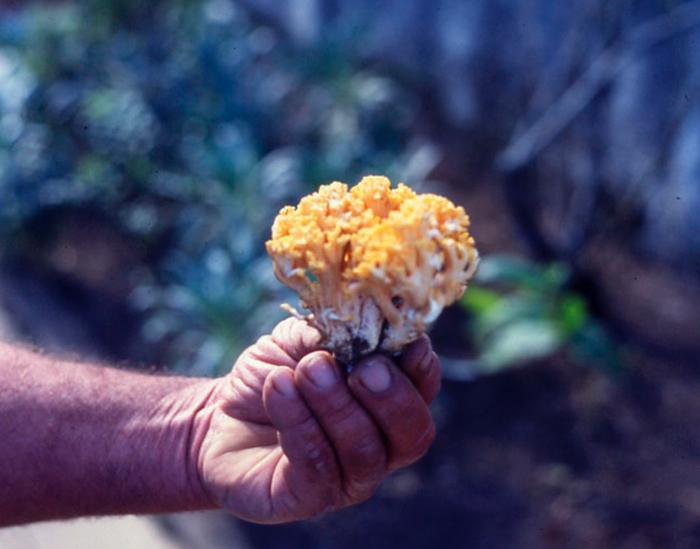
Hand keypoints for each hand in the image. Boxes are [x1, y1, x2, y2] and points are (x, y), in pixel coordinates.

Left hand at [195, 318, 440, 523]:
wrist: (220, 414)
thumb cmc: (274, 374)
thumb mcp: (301, 340)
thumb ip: (333, 332)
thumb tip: (360, 319)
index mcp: (387, 402)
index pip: (423, 390)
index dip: (422, 368)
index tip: (407, 344)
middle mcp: (380, 445)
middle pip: (412, 432)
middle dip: (390, 396)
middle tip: (361, 367)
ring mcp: (348, 477)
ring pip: (364, 450)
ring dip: (336, 404)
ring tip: (306, 370)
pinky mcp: (310, 497)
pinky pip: (318, 466)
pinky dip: (299, 422)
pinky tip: (278, 389)